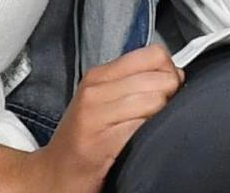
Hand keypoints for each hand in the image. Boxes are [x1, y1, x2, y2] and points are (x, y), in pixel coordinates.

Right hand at [23, 45, 182, 192]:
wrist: (54, 174)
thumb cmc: (83, 139)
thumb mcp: (103, 100)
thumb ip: (135, 82)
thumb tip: (175, 75)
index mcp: (99, 75)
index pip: (154, 54)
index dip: (169, 72)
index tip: (165, 89)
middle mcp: (95, 90)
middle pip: (160, 79)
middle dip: (170, 97)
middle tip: (157, 115)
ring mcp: (95, 115)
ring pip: (155, 101)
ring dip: (161, 118)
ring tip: (147, 130)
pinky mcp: (99, 143)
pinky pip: (142, 128)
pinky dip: (149, 136)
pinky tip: (138, 143)